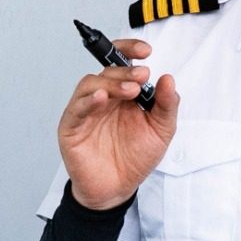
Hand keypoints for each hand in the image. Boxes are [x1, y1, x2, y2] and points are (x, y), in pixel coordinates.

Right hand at [56, 40, 177, 211]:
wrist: (117, 190)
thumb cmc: (134, 159)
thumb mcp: (161, 131)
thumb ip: (166, 105)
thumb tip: (168, 79)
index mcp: (123, 95)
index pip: (122, 64)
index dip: (129, 51)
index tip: (146, 51)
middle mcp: (103, 99)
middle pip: (107, 72)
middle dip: (125, 71)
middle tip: (141, 76)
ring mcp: (85, 111)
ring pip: (90, 84)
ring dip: (110, 83)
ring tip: (129, 91)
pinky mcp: (71, 127)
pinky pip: (76, 109)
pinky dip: (88, 101)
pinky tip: (101, 99)